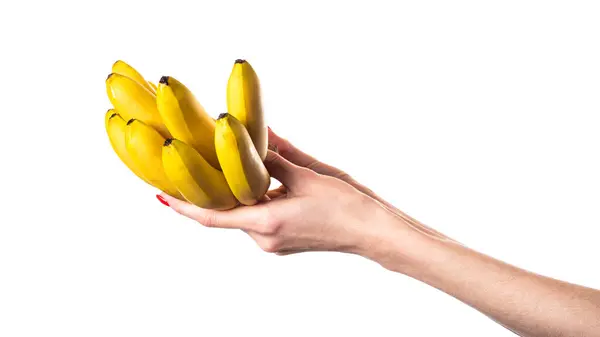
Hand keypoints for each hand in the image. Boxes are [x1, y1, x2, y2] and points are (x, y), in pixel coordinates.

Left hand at [158, 128, 402, 257]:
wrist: (374, 232)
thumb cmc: (347, 206)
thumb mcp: (308, 175)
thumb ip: (276, 156)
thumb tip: (256, 135)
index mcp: (268, 223)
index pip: (213, 217)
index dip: (182, 206)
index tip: (158, 194)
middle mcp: (266, 239)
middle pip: (228, 212)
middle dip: (212, 190)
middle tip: (194, 164)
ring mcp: (274, 243)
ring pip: (244, 213)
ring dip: (237, 192)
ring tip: (232, 166)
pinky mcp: (283, 240)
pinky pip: (258, 218)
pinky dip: (253, 199)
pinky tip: (259, 179)